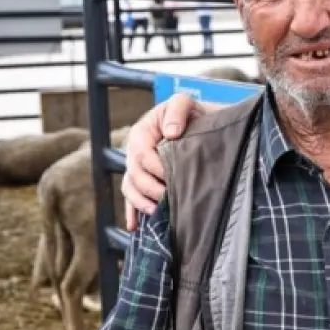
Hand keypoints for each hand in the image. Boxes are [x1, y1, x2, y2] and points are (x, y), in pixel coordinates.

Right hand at [120, 94, 202, 228]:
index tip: (173, 177)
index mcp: (142, 132)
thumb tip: (171, 133)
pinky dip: (132, 212)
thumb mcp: (185, 103)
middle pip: (134, 174)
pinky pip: (132, 197)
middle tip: (169, 199)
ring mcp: (137, 167)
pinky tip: (135, 226)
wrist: (199, 122)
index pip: (142, 154)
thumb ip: (177, 111)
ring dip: (141, 203)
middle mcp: (135, 151)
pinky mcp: (143, 180)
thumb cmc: (191, 113)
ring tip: (156, 213)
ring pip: (130, 188)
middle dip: (151, 188)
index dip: (156, 167)